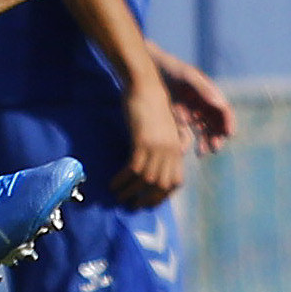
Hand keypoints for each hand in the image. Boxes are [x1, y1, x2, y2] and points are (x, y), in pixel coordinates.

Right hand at [114, 85, 183, 206]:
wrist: (146, 85)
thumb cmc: (151, 104)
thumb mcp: (161, 128)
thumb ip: (161, 145)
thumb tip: (151, 162)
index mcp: (177, 148)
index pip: (176, 181)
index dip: (163, 195)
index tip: (149, 201)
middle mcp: (171, 151)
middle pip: (163, 185)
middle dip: (148, 199)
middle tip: (133, 206)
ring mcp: (158, 147)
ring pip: (147, 180)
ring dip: (131, 192)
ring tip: (119, 197)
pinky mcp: (143, 142)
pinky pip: (134, 169)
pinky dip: (123, 180)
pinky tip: (113, 183)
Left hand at [152, 44, 233, 154]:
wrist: (150, 67)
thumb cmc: (171, 67)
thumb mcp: (187, 75)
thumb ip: (203, 88)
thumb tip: (219, 104)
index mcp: (209, 93)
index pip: (224, 110)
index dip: (229, 122)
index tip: (229, 134)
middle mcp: (202, 103)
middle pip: (215, 124)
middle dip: (217, 136)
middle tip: (215, 147)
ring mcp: (190, 110)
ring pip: (203, 130)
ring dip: (205, 141)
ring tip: (201, 152)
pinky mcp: (177, 117)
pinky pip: (186, 131)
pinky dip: (187, 141)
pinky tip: (183, 149)